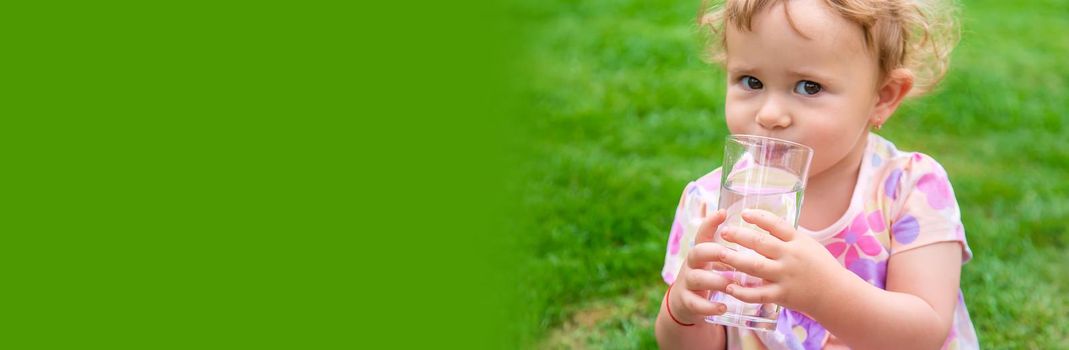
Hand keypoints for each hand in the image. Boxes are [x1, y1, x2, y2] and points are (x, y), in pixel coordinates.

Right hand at [668, 207, 733, 323]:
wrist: (685, 302)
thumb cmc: (708, 276)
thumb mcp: (714, 261)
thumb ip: (728, 250)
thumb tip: (759, 235)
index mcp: (701, 251)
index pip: (703, 232)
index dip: (711, 222)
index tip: (723, 213)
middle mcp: (691, 264)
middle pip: (697, 251)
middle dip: (714, 252)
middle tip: (730, 254)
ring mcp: (687, 283)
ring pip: (697, 278)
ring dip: (716, 280)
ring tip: (732, 285)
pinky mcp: (687, 301)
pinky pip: (695, 304)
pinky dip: (709, 307)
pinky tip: (723, 308)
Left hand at [715, 209, 847, 313]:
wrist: (836, 294)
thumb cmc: (820, 267)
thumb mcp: (808, 245)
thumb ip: (786, 236)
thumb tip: (763, 221)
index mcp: (797, 241)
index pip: (776, 224)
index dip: (759, 217)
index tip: (744, 213)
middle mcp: (790, 256)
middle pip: (761, 243)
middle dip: (740, 236)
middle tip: (724, 232)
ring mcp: (785, 276)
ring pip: (755, 266)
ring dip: (735, 260)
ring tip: (718, 254)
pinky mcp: (782, 295)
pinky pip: (759, 294)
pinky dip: (743, 292)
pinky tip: (729, 287)